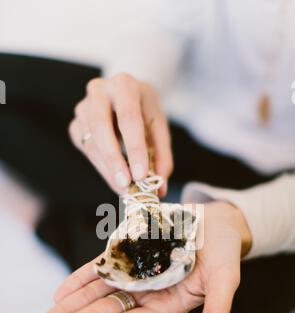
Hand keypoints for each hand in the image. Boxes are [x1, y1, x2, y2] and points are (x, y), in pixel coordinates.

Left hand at [35, 202, 251, 312]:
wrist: (218, 221)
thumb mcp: (225, 280)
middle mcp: (147, 295)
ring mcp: (136, 275)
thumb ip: (218, 312)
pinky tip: (60, 293)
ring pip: (97, 294)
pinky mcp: (130, 255)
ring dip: (70, 306)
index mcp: (166, 307)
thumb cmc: (225, 252)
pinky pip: (101, 269)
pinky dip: (80, 280)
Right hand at [69, 74, 172, 195]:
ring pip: (91, 142)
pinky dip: (101, 167)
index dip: (135, 149)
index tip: (141, 175)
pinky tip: (114, 176)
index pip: (128, 118)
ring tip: (124, 187)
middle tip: (126, 184)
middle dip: (114, 160)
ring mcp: (83, 107)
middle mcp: (98, 91)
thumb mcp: (159, 128)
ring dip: (107, 169)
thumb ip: (162, 157)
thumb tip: (160, 188)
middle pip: (101, 127)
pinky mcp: (75, 125)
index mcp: (124, 85)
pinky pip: (85, 150)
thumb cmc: (144, 111)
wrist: (127, 96)